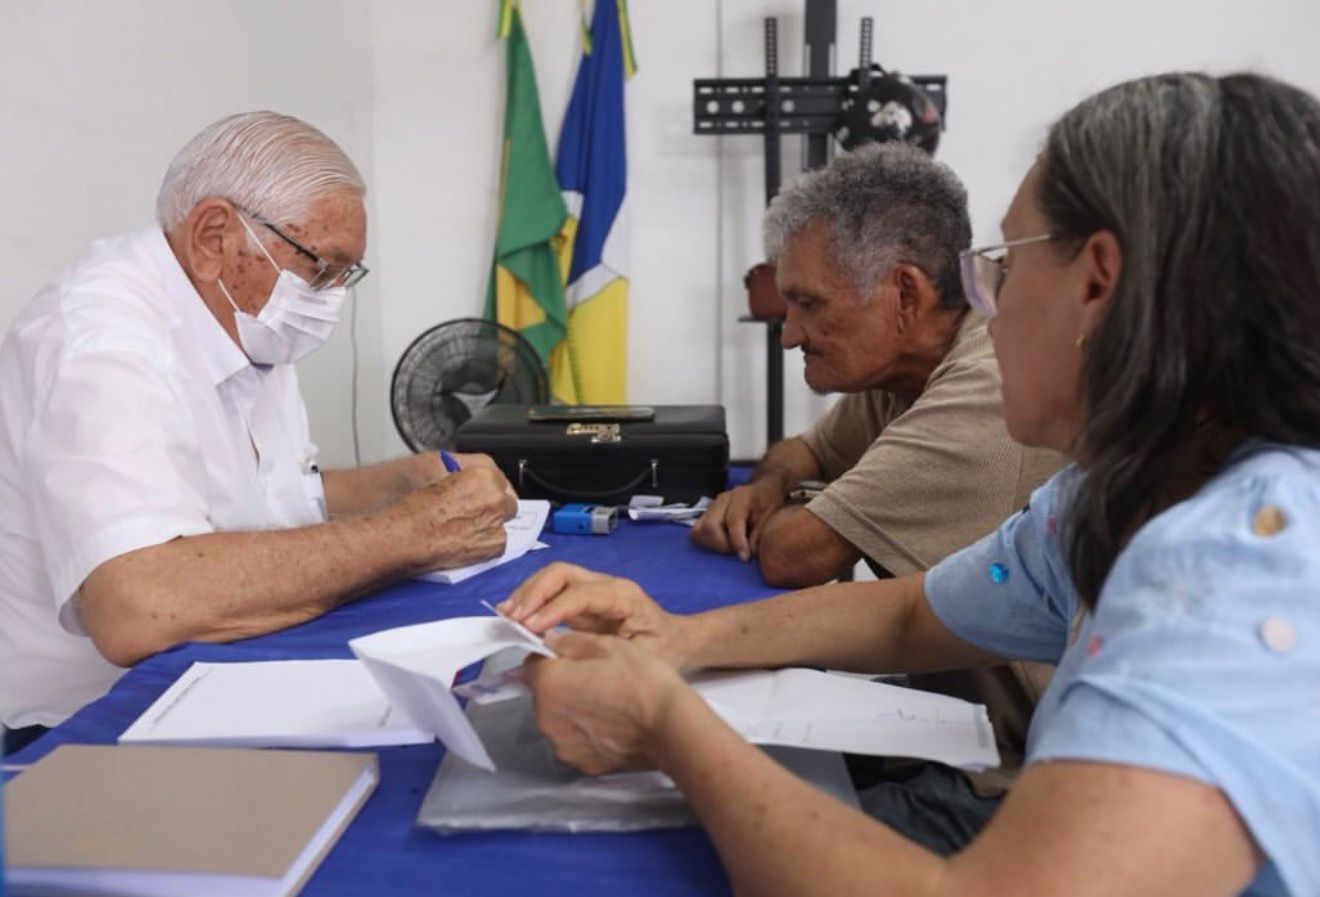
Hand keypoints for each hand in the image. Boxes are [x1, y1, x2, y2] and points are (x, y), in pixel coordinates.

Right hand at [398, 464, 517, 568]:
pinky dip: (486, 544)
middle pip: (507, 502)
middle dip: (495, 508)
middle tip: (477, 515)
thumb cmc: (418, 510)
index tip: (486, 496)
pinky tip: (467, 543)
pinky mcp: (496, 545)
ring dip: (490, 526)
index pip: (500, 480)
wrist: (410, 537)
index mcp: (484, 476)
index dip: (492, 490)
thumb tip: (472, 486)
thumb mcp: (442, 480)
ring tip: (467, 531)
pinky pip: (499, 543)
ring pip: (503, 523)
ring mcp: (497, 522)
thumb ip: (466, 481)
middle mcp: (495, 498)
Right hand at [498, 562, 695, 667]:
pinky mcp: (583, 599)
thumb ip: (601, 651)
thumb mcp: (641, 656)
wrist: (679, 639)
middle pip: (561, 573)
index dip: (551, 609)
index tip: (529, 628)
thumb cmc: (665, 648)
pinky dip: (532, 600)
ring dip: (527, 593)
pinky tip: (516, 616)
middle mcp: (606, 585)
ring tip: (506, 615)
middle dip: (533, 592)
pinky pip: (553, 592)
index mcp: (623, 596)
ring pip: (553, 578)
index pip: (579, 594)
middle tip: (512, 617)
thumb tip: (560, 652)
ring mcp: (593, 589)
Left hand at [526, 631, 687, 775]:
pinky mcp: (582, 763)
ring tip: (607, 704)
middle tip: (597, 679)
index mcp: (547, 683)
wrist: (670, 726)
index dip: (553, 657)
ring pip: (559, 719)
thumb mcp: (606, 644)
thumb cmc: (640, 680)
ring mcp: (563, 745)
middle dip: (562, 685)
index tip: (575, 659)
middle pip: (544, 694)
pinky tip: (612, 725)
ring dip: (573, 710)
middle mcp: (546, 718)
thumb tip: (549, 642)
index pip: (532, 663)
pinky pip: (576, 741)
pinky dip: (587, 734)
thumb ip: (569, 642)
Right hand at [689, 479, 785, 560]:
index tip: (745, 558)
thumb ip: (761, 532)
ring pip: (699, 530)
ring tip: (729, 548)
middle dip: (722, 545)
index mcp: (741, 496)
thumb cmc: (769, 504)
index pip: (733, 520)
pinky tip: (720, 544)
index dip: (738, 542)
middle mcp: (722, 500)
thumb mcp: (772, 516)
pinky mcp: (705, 514)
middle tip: (736, 551)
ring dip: (712, 545)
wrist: (762, 490)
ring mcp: (711, 507)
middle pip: (709, 526)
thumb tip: (750, 552)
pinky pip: (696, 532)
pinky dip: (706, 542)